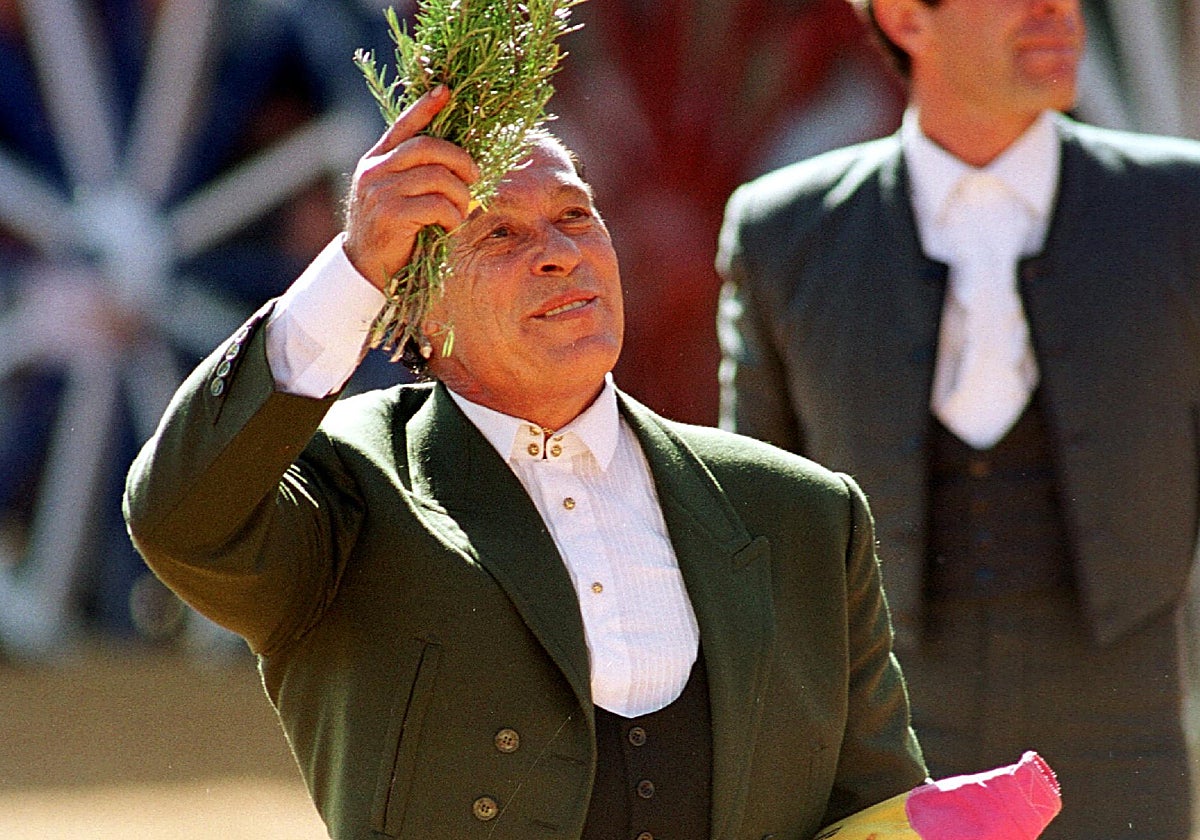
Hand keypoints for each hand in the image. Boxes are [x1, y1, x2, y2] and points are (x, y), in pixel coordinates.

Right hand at [343, 86, 479, 288]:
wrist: (364, 268)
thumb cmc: (390, 232)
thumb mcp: (397, 196)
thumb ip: (413, 175)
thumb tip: (456, 162)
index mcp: (376, 161)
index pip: (403, 126)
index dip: (425, 107)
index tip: (445, 90)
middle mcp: (375, 171)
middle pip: (427, 147)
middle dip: (460, 159)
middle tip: (475, 177)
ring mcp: (381, 191)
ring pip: (438, 177)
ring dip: (460, 195)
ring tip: (460, 211)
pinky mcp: (392, 214)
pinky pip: (437, 205)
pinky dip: (452, 216)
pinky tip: (449, 227)